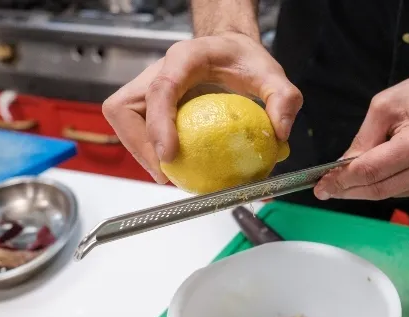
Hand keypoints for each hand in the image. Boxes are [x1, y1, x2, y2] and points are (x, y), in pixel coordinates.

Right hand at [102, 33, 302, 183]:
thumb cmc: (243, 60)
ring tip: (168, 175)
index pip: (161, 89)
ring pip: (125, 120)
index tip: (169, 156)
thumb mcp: (272, 74)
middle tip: (166, 173)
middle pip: (126, 108)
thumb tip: (280, 135)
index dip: (159, 124)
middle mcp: (159, 70)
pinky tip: (173, 167)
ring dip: (140, 151)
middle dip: (139, 145)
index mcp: (185, 58)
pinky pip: (137, 128)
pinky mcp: (149, 103)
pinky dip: (148, 150)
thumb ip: (283, 99)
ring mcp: (149, 86)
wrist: (230, 50)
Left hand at [314, 66, 408, 199]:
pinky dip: (390, 183)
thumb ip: (363, 139)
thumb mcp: (386, 105)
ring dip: (369, 186)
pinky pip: (407, 192)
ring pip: (392, 193)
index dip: (343, 181)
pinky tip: (390, 167)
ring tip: (358, 172)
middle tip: (327, 188)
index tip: (321, 186)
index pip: (372, 171)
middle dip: (349, 190)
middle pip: (380, 189)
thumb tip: (342, 167)